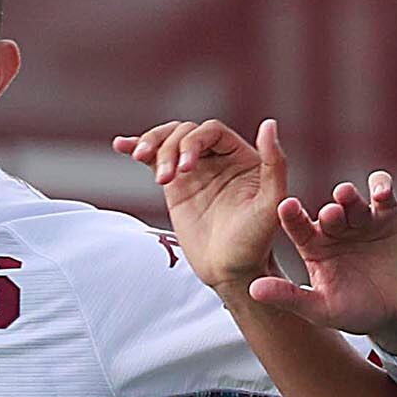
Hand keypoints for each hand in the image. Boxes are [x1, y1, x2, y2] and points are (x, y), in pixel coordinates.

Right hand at [112, 117, 287, 291]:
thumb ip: (275, 163)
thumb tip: (269, 124)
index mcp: (242, 156)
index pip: (211, 131)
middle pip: (185, 132)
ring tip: (142, 160)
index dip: (194, 142)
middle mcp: (218, 158)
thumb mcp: (271, 204)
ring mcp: (194, 170)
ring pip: (168, 140)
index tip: (186, 169)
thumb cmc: (255, 242)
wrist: (230, 272)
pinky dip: (137, 148)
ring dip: (152, 145)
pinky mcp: (175, 185)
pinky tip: (121, 145)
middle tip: (166, 179)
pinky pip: (154, 160)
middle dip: (170, 148)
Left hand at [261, 169, 396, 339]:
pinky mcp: (389, 215)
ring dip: (350, 196)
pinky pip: (383, 193)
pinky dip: (381, 187)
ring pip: (352, 198)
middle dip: (330, 210)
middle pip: (329, 210)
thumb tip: (252, 289)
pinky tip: (380, 195)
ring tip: (346, 197)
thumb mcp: (320, 310)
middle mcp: (335, 229)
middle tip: (330, 214)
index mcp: (313, 246)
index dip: (292, 216)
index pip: (298, 226)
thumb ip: (289, 297)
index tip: (286, 206)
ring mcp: (361, 219)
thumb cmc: (356, 313)